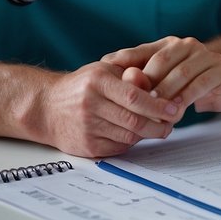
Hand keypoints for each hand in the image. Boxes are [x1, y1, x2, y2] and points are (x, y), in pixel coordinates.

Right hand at [38, 62, 179, 157]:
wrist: (46, 107)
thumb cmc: (83, 86)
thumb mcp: (105, 71)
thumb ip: (132, 75)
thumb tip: (158, 87)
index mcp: (98, 82)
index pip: (134, 97)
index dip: (158, 105)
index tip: (175, 108)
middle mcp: (90, 105)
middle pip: (134, 121)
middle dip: (158, 125)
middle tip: (171, 123)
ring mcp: (87, 128)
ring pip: (128, 137)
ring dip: (147, 134)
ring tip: (158, 127)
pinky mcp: (86, 146)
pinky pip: (118, 148)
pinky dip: (131, 142)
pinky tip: (135, 134)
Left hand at [102, 36, 220, 114]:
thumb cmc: (189, 81)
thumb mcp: (164, 77)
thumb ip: (141, 74)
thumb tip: (107, 67)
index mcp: (169, 44)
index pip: (143, 52)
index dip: (125, 63)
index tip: (108, 77)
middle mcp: (188, 45)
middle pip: (162, 62)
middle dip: (147, 82)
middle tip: (132, 102)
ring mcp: (206, 56)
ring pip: (181, 73)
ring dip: (166, 93)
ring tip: (153, 110)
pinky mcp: (219, 71)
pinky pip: (200, 84)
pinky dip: (186, 98)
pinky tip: (177, 110)